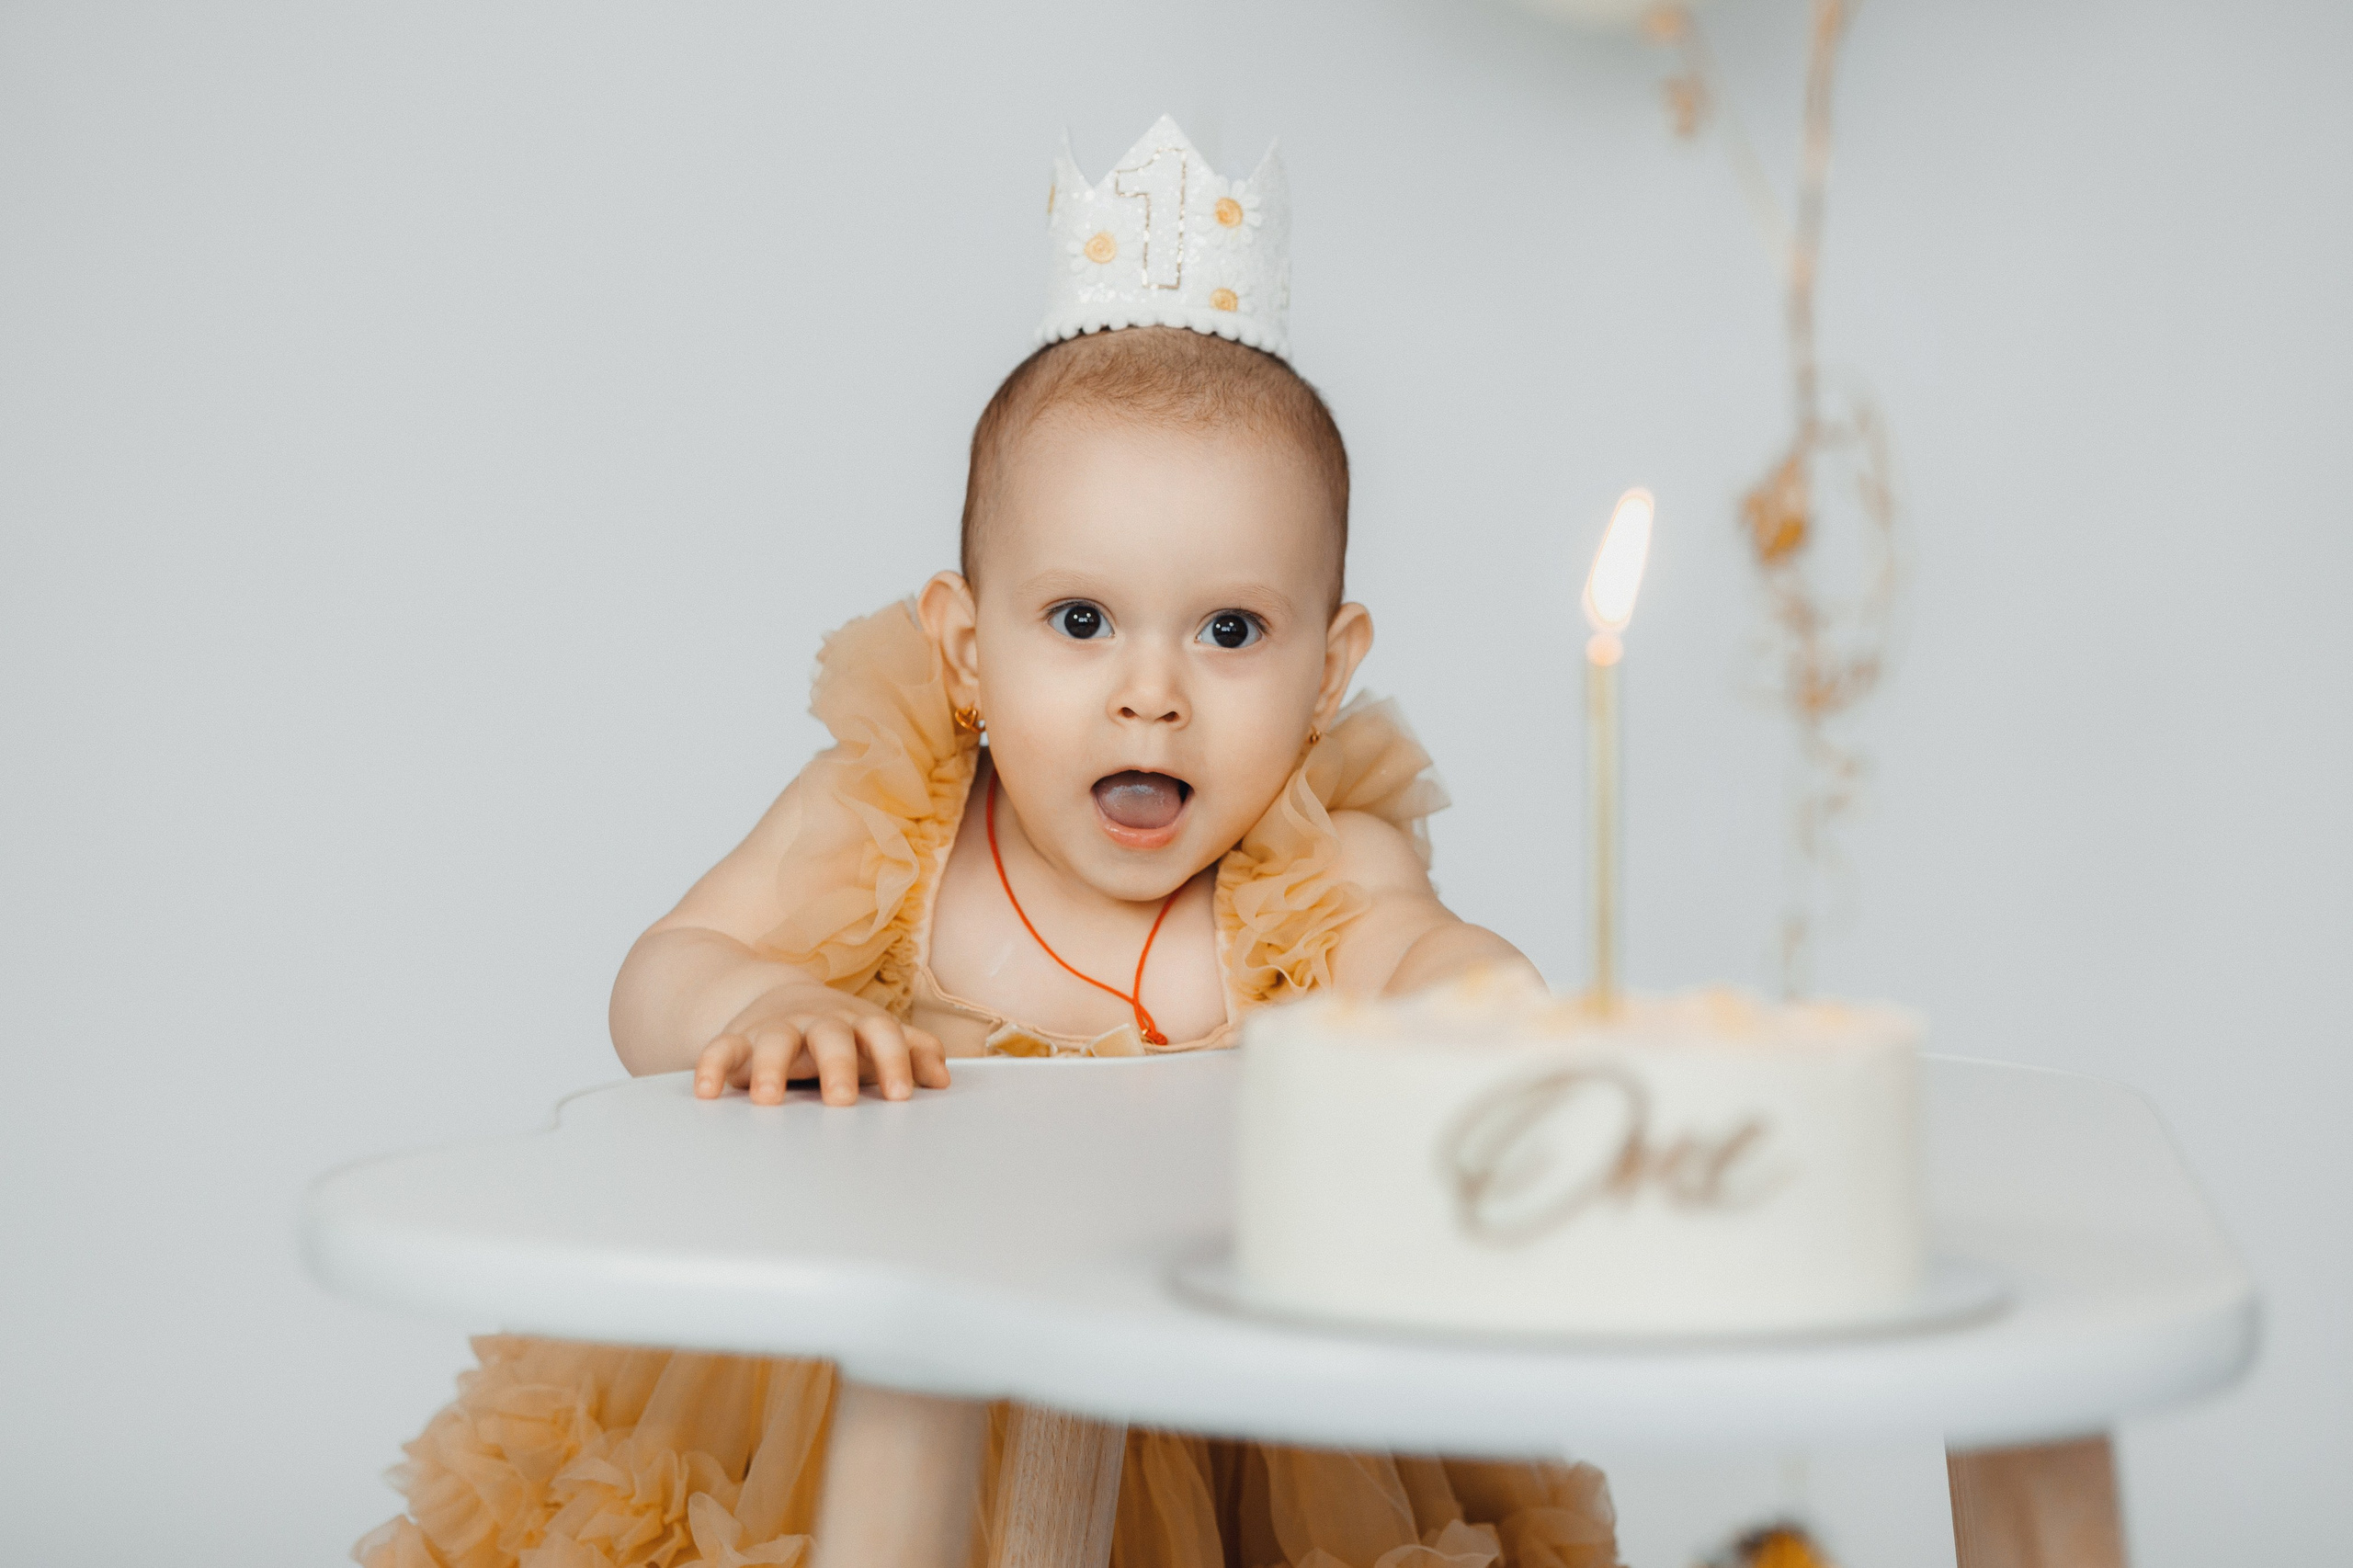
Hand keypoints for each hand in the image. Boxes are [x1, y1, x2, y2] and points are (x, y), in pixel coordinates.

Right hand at [693, 982, 949, 1106]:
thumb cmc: (842, 1030)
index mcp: (857, 1022)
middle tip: (842, 1101)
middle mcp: (818, 1021)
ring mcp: (776, 1028)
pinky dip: (711, 1066)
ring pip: (774, 1042)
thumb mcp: (878, 1036)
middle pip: (831, 1037)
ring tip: (768, 1100)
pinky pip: (721, 1049)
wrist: (782, 998)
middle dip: (837, 1067)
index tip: (901, 1095)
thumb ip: (914, 1052)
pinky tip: (706, 1092)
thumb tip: (943, 1080)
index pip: (881, 1035)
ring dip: (771, 1069)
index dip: (894, 1062)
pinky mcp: (739, 1039)